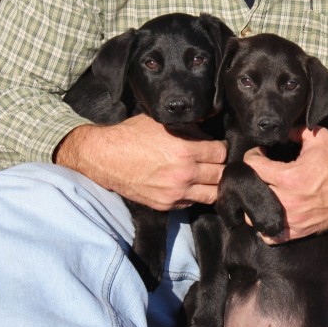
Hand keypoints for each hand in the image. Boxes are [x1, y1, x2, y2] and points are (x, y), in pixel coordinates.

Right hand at [55, 115, 226, 207]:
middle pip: (221, 174)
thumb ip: (190, 127)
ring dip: (213, 184)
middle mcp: (184, 173)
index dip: (221, 148)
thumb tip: (209, 127)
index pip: (221, 153)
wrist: (106, 157)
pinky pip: (193, 202)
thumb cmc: (132, 135)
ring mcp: (176, 192)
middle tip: (216, 163)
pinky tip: (192, 185)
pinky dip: (196, 194)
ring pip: (212, 194)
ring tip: (210, 177)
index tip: (217, 147)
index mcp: (186, 150)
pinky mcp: (166, 204)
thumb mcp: (163, 122)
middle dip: (221, 167)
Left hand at [243, 126, 327, 241]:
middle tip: (259, 171)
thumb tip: (281, 131)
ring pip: (254, 217)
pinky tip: (271, 211)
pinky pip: (270, 236)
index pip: (254, 167)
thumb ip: (296, 131)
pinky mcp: (299, 231)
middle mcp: (288, 201)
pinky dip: (265, 226)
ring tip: (264, 191)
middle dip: (251, 178)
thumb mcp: (320, 138)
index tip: (259, 153)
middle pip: (251, 191)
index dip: (252, 156)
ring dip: (255, 202)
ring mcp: (293, 219)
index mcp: (291, 177)